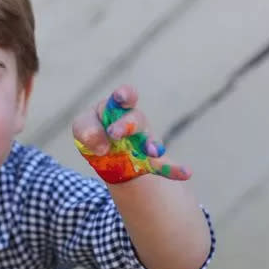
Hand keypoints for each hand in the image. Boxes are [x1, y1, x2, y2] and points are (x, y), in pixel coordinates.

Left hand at [72, 85, 190, 183]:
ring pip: (149, 140)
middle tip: (114, 134)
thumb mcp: (82, 130)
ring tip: (152, 153)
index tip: (122, 97)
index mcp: (115, 108)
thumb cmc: (93, 135)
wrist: (107, 157)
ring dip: (151, 145)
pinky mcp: (148, 162)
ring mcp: (143, 142)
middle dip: (126, 125)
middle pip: (135, 119)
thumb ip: (86, 130)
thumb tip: (101, 145)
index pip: (123, 97)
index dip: (124, 95)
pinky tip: (186, 173)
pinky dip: (174, 170)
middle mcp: (133, 122)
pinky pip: (164, 166)